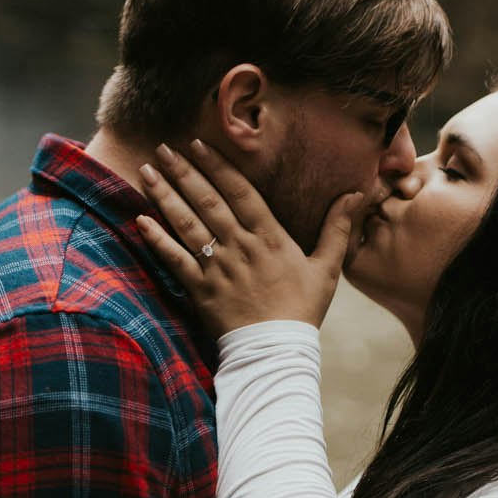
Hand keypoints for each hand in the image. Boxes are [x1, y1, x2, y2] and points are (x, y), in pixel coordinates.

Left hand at [135, 139, 362, 336]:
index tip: (199, 145)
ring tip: (147, 171)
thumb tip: (356, 194)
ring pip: (187, 225)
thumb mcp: (327, 268)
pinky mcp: (200, 290)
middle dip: (184, 172)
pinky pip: (174, 260)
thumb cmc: (302, 309)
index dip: (218, 166)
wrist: (277, 352)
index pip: (240, 192)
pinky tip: (141, 219)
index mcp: (270, 237)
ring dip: (165, 196)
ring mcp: (218, 267)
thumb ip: (337, 228)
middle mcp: (241, 247)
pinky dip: (157, 239)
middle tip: (163, 148)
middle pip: (208, 201)